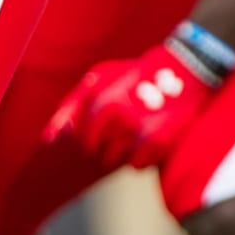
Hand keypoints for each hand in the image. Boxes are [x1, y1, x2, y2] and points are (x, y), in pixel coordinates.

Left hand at [45, 44, 213, 170]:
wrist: (186, 67)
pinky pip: (136, 166)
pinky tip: (151, 139)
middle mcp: (116, 114)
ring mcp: (137, 129)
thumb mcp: (98, 79)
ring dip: (124, 152)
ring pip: (115, 160)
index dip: (89, 139)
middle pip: (97, 152)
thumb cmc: (135, 74)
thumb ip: (69, 107)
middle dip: (106, 146)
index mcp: (98, 97)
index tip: (101, 131)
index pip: (80, 138)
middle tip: (123, 131)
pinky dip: (141, 159)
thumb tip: (48, 141)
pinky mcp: (158, 142)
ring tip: (138, 131)